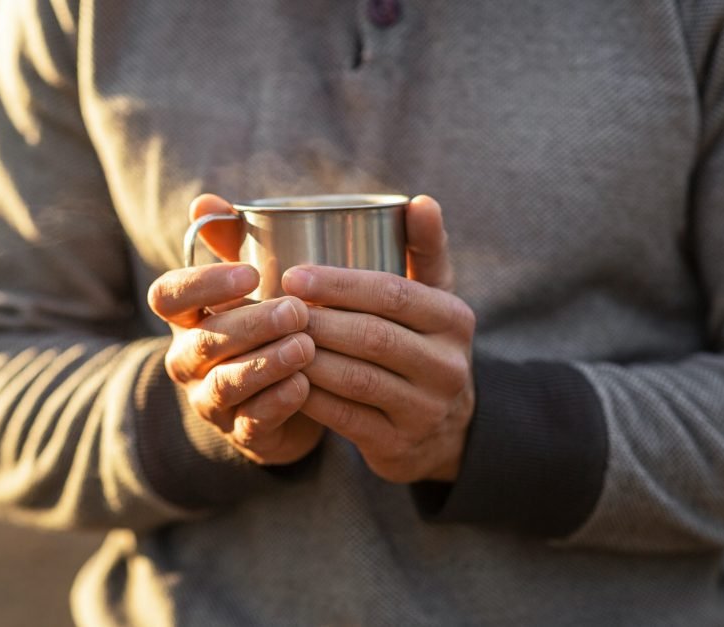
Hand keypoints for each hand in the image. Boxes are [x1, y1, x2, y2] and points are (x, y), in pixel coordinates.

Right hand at [146, 195, 325, 464]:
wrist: (288, 396)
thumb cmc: (265, 326)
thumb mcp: (249, 283)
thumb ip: (230, 241)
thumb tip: (204, 202)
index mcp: (186, 317)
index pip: (168, 296)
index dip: (202, 284)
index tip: (249, 273)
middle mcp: (188, 359)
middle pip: (205, 341)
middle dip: (251, 324)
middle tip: (296, 310)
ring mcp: (210, 400)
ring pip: (227, 383)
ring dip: (266, 363)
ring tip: (304, 346)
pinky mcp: (240, 433)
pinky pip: (252, 421)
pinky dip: (278, 402)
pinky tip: (304, 384)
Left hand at [285, 195, 475, 482]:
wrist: (444, 430)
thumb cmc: (422, 343)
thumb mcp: (432, 296)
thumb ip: (422, 248)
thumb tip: (421, 201)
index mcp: (453, 318)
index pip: (393, 293)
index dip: (340, 284)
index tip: (293, 275)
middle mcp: (448, 365)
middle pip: (373, 336)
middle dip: (318, 320)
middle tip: (272, 308)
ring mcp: (425, 409)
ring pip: (357, 378)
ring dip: (308, 358)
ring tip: (270, 339)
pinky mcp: (398, 445)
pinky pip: (346, 418)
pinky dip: (310, 397)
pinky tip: (281, 379)